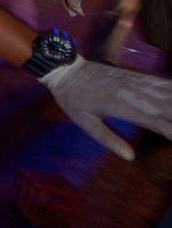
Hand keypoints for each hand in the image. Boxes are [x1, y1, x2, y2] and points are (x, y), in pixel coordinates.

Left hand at [40, 56, 171, 159]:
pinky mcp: (137, 76)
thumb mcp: (85, 122)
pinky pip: (162, 82)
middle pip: (168, 107)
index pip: (157, 121)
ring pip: (169, 93)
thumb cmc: (73, 99)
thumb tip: (130, 157)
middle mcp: (133, 93)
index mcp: (122, 106)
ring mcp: (136, 82)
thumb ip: (108, 139)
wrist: (66, 70)